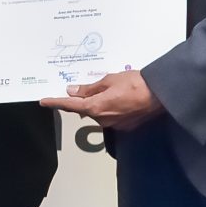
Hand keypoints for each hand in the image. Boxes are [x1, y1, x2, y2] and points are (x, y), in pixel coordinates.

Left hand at [41, 68, 161, 130]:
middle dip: (82, 100)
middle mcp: (102, 120)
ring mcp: (114, 125)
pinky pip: (111, 117)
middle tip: (82, 88)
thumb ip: (90, 88)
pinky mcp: (126, 126)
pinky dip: (110, 109)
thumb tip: (73, 91)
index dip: (55, 102)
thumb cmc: (135, 83)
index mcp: (95, 107)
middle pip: (85, 110)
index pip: (69, 105)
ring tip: (109, 90)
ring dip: (98, 104)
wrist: (161, 94)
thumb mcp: (109, 80)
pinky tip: (120, 99)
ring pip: (98, 114)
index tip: (44, 101)